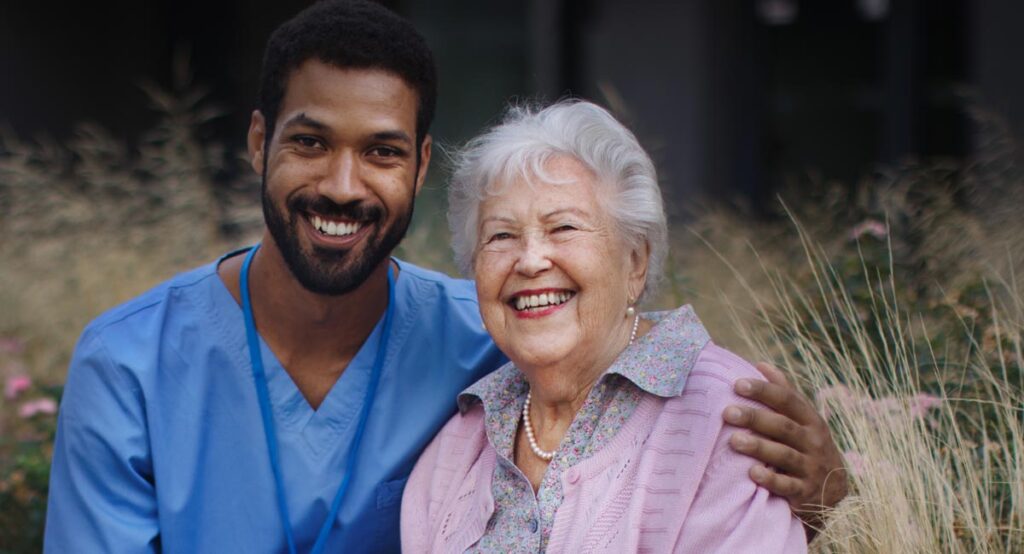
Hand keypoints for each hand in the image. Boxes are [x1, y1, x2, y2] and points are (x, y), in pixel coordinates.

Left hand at [723, 362, 847, 535]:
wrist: (833, 489)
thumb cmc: (808, 444)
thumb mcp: (803, 419)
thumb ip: (784, 392)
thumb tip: (761, 364)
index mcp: (811, 420)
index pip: (788, 400)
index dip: (764, 391)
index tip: (737, 384)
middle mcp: (813, 442)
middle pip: (783, 427)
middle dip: (755, 418)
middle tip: (728, 412)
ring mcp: (810, 468)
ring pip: (784, 455)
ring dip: (759, 447)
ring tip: (734, 441)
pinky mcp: (804, 492)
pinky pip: (787, 486)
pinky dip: (771, 480)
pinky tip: (752, 473)